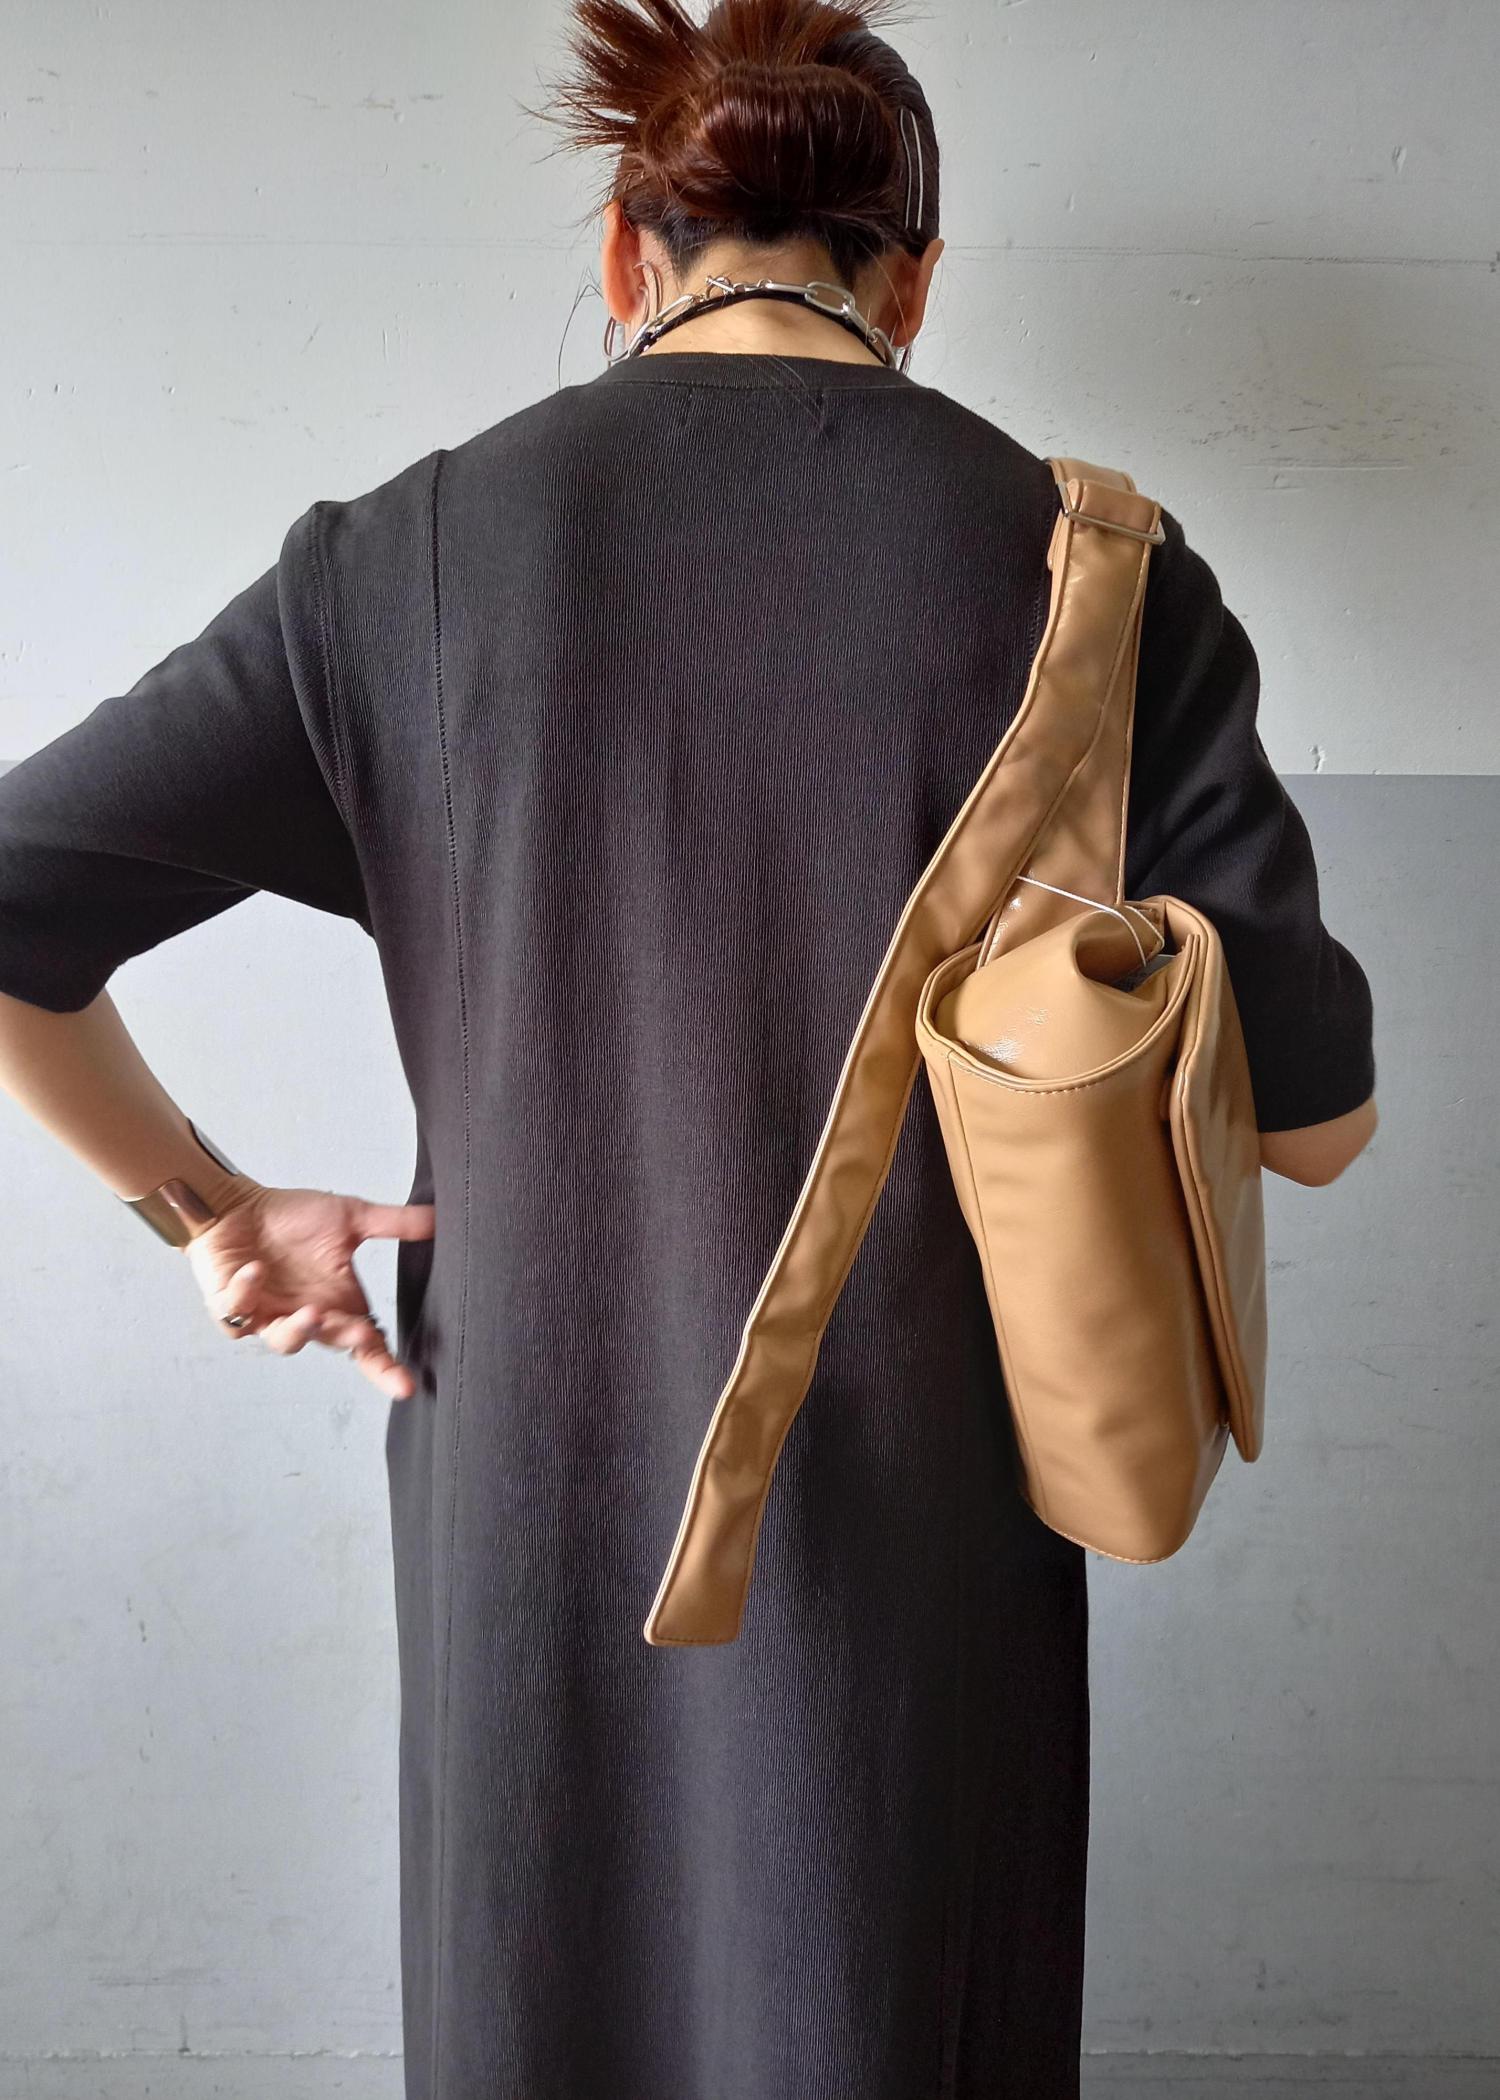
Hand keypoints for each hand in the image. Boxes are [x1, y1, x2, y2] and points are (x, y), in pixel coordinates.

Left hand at [183, 1180, 435, 1400]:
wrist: (239, 1205)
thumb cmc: (291, 1218)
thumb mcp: (350, 1217)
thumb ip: (394, 1223)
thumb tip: (440, 1219)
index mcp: (338, 1305)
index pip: (368, 1347)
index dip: (385, 1368)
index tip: (406, 1385)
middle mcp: (306, 1317)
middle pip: (332, 1343)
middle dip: (346, 1338)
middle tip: (361, 1332)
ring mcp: (267, 1316)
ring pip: (283, 1340)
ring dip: (298, 1330)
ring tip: (312, 1313)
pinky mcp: (230, 1305)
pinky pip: (236, 1310)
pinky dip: (246, 1292)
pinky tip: (255, 1270)